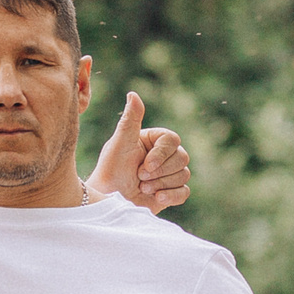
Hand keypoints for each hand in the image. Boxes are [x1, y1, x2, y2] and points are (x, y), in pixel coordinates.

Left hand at [87, 91, 189, 212]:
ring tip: (142, 187)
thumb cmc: (111, 169)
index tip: (145, 165)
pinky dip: (171, 196)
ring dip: (161, 183)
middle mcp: (163, 155)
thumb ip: (130, 120)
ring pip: (184, 174)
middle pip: (182, 157)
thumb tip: (133, 94)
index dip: (162, 154)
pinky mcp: (170, 193)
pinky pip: (185, 192)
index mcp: (154, 140)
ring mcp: (168, 174)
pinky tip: (156, 198)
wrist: (108, 200)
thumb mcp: (120, 143)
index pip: (173, 140)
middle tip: (140, 177)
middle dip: (160, 171)